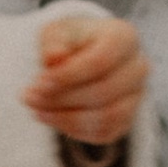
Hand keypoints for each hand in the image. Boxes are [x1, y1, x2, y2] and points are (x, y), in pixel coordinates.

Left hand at [22, 11, 148, 148]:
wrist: (81, 56)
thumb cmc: (68, 41)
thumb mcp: (55, 33)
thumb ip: (53, 43)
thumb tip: (53, 59)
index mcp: (124, 37)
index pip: (100, 62)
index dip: (67, 76)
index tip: (37, 83)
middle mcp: (138, 67)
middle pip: (103, 92)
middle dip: (62, 99)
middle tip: (29, 98)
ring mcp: (136, 96)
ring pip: (107, 117)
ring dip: (66, 118)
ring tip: (37, 111)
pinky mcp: (127, 119)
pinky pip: (104, 133)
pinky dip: (74, 130)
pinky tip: (51, 118)